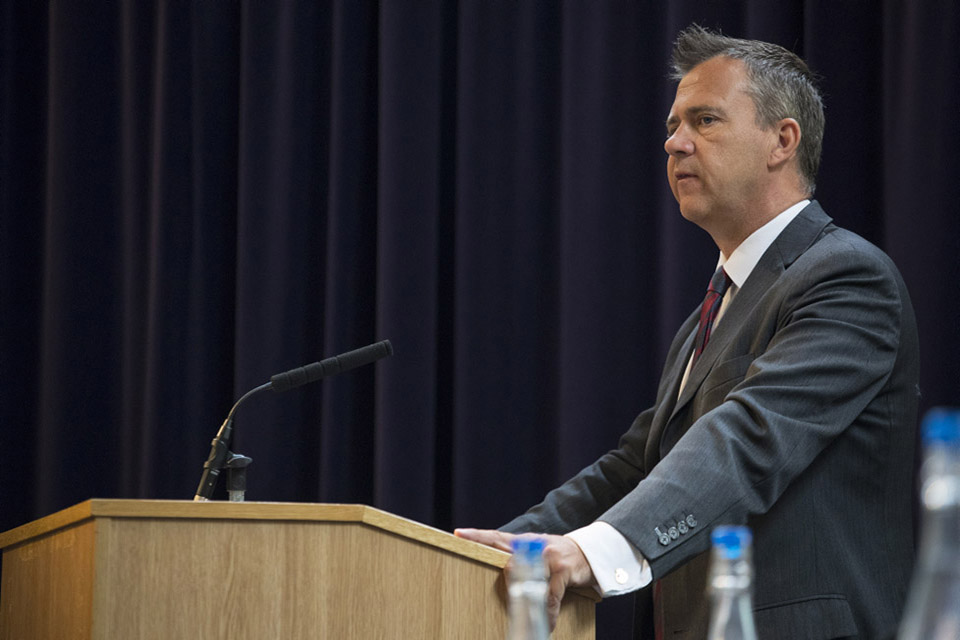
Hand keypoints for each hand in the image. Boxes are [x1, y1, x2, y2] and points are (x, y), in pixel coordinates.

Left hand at [454, 528, 596, 629]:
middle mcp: (533, 545)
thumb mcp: (536, 552)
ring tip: (521, 617)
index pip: (495, 537)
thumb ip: (518, 559)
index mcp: (523, 542)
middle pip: (505, 555)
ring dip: (524, 602)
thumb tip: (498, 572)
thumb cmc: (556, 556)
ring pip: (527, 580)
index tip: (458, 534)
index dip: (477, 536)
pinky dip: (548, 613)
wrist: (589, 553)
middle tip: (474, 566)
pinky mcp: (562, 569)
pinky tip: (548, 623)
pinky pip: (550, 596)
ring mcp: (548, 556)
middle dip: (489, 561)